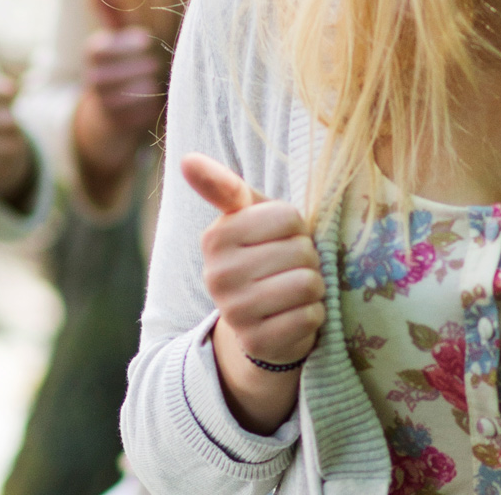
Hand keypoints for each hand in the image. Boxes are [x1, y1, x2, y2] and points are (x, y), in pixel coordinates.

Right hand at [72, 0, 168, 196]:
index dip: (126, 43)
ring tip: (153, 82)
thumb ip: (111, 9)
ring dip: (149, 85)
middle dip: (144, 66)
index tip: (146, 40)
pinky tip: (151, 102)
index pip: (103, 47)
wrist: (110, 112)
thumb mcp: (117, 34)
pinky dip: (151, 106)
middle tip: (153, 65)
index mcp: (93, 51)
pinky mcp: (116, 124)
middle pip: (122, 69)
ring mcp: (102, 103)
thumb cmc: (122, 63)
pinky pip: (141, 112)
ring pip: (133, 91)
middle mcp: (92, 77)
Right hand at [184, 152, 324, 433]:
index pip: (288, 216)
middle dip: (308, 259)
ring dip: (314, 287)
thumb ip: (223, 186)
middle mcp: (218, 275)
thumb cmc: (264, 254)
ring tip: (294, 291)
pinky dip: (313, 315)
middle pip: (301, 251)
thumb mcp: (248, 217)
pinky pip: (310, 316)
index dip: (297, 228)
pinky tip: (294, 315)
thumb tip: (187, 158)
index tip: (280, 238)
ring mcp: (235, 312)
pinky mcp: (257, 342)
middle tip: (289, 269)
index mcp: (215, 237)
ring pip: (308, 283)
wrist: (260, 322)